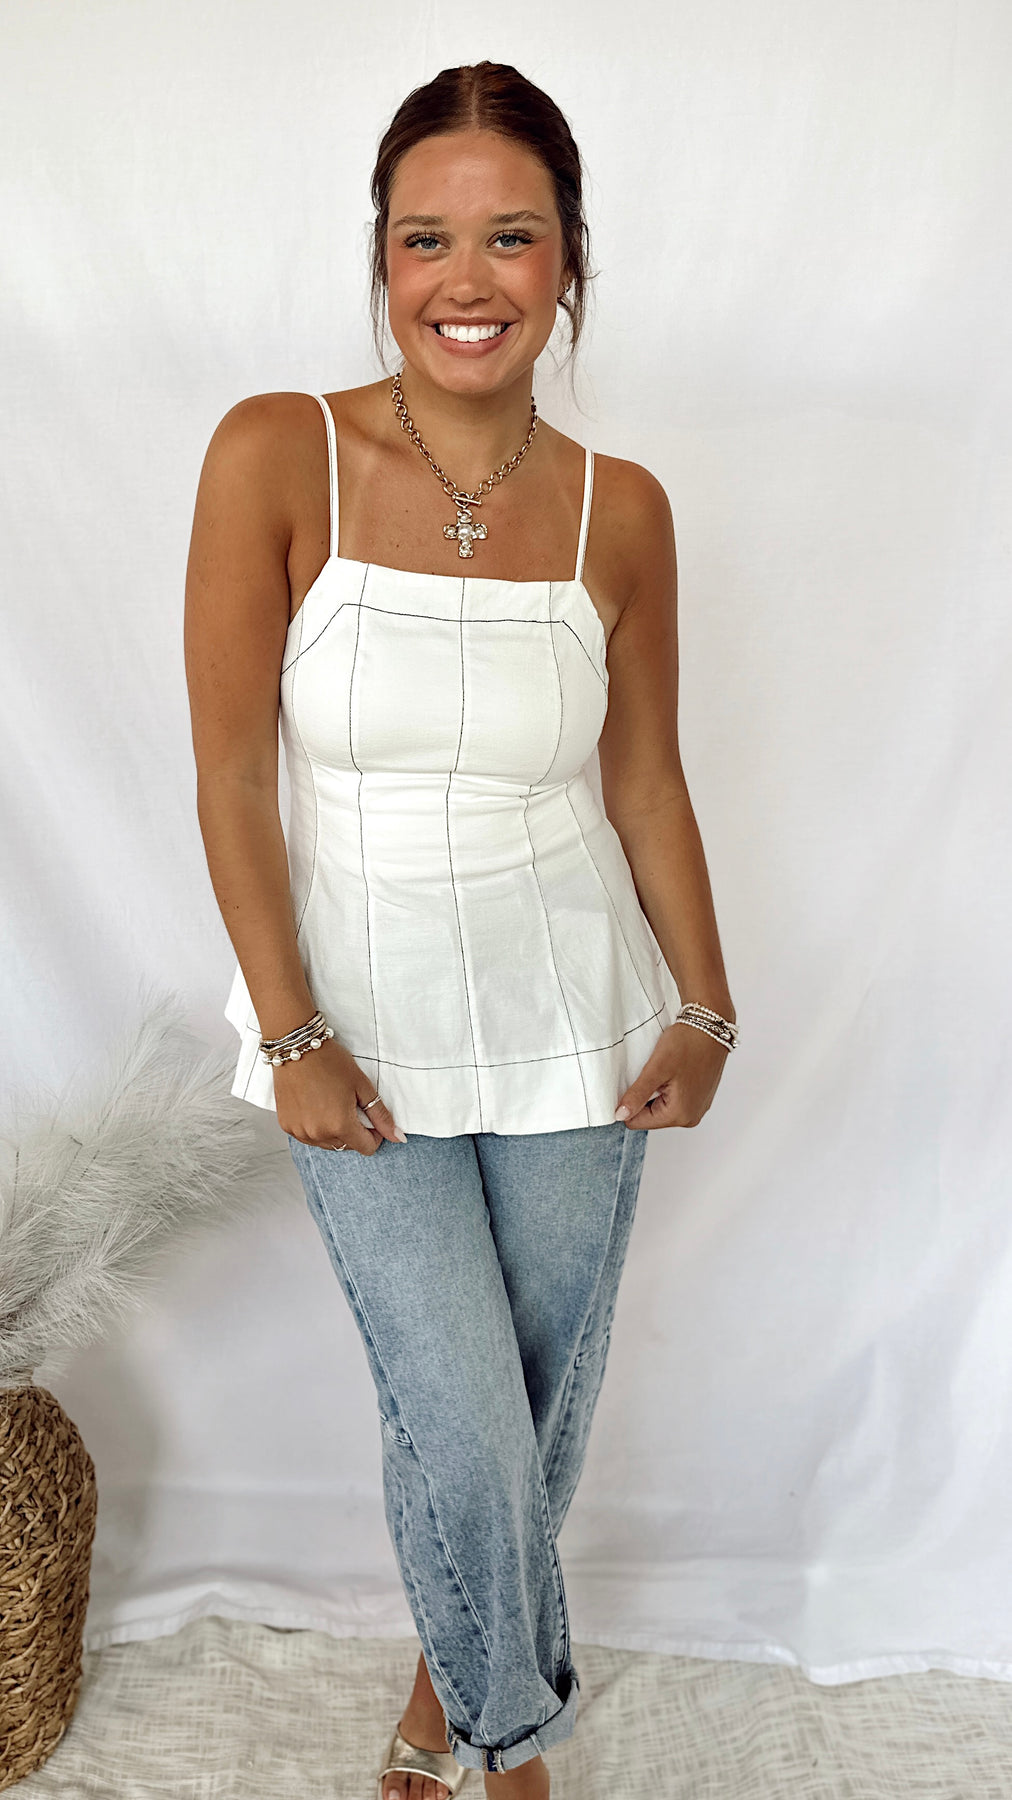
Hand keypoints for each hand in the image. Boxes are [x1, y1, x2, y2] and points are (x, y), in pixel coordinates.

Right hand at [275, 1037, 404, 1154]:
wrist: (297, 1047)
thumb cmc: (330, 1062)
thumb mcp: (362, 1086)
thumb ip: (381, 1115)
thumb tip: (398, 1138)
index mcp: (340, 1125)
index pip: (366, 1148)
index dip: (373, 1135)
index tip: (369, 1118)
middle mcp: (318, 1133)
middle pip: (346, 1146)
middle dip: (353, 1130)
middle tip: (349, 1105)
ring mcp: (300, 1131)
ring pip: (327, 1144)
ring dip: (333, 1131)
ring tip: (331, 1104)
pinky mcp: (286, 1126)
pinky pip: (308, 1137)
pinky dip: (315, 1127)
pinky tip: (315, 1106)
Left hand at [614, 1023, 729, 1129]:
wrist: (712, 1026)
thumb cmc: (688, 1043)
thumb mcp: (656, 1068)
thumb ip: (637, 1095)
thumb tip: (620, 1115)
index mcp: (679, 1114)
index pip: (637, 1121)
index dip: (629, 1102)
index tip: (635, 1081)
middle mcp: (691, 1117)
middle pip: (650, 1116)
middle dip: (644, 1096)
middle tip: (653, 1073)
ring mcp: (697, 1108)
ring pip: (661, 1107)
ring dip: (656, 1091)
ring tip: (664, 1071)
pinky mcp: (700, 1098)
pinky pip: (674, 1100)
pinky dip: (668, 1087)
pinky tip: (673, 1071)